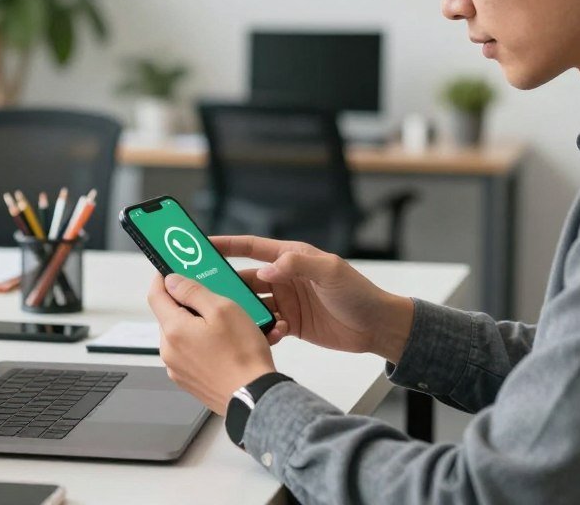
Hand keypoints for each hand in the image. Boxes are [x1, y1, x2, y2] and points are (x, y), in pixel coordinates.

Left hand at [147, 273, 279, 413]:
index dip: (163, 279)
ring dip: (200, 325)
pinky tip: (228, 344)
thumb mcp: (223, 309)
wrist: (254, 398)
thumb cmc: (243, 355)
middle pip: (171, 315)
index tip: (171, 270)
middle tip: (212, 297)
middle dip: (188, 303)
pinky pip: (192, 353)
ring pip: (183, 334)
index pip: (156, 295)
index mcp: (174, 330)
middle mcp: (169, 351)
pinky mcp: (189, 381)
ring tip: (229, 324)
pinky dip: (205, 344)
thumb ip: (193, 291)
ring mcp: (178, 368)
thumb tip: (172, 281)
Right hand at [214, 235, 413, 361]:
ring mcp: (286, 302)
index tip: (202, 245)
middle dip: (225, 283)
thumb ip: (298, 265)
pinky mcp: (290, 324)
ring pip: (252, 304)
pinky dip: (262, 331)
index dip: (226, 245)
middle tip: (204, 289)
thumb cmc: (360, 293)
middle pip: (245, 278)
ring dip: (242, 311)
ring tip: (233, 318)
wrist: (377, 327)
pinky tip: (269, 335)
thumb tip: (267, 268)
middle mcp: (284, 277)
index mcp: (291, 258)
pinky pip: (266, 326)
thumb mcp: (330, 272)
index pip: (251, 247)